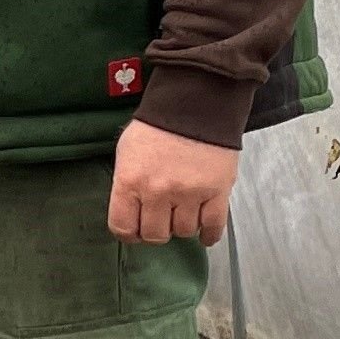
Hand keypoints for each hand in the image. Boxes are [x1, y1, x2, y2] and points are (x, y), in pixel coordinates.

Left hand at [107, 119, 238, 244]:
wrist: (196, 103)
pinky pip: (213, 226)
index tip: (135, 230)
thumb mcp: (127, 151)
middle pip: (155, 235)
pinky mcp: (217, 192)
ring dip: (182, 226)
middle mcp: (158, 191)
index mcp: (130, 181)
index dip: (129, 233)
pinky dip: (209, 234)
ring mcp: (189, 193)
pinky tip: (205, 233)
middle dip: (156, 230)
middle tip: (161, 220)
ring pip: (184, 232)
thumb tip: (130, 210)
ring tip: (183, 214)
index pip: (122, 227)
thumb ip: (126, 183)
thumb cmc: (158, 124)